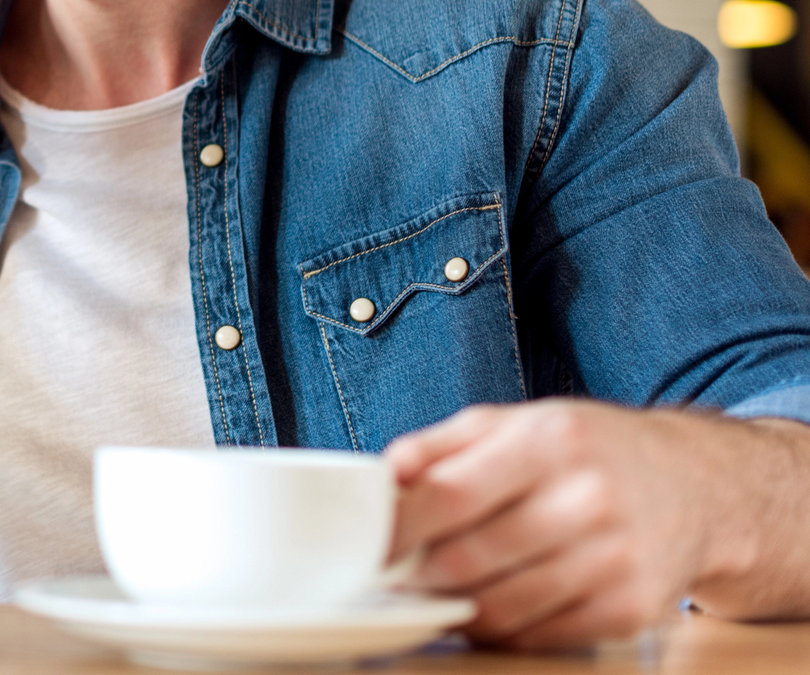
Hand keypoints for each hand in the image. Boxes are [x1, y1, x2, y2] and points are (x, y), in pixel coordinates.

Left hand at [387, 399, 808, 648]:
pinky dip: (500, 631)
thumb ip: (440, 446)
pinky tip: (487, 611)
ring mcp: (614, 559)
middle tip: (395, 575)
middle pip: (468, 558)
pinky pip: (538, 636)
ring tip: (435, 593)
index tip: (365, 545)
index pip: (451, 494)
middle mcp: (588, 499)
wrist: (695, 486)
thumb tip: (380, 477)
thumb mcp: (514, 423)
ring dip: (452, 608)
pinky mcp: (630, 609)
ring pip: (499, 606)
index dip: (397, 527)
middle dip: (417, 574)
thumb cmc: (586, 450)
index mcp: (549, 442)